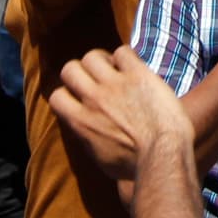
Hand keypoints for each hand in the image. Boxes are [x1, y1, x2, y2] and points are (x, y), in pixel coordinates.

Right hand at [48, 45, 194, 183]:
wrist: (161, 154)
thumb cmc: (133, 165)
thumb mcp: (99, 158)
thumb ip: (87, 137)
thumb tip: (82, 129)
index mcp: (80, 122)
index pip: (56, 96)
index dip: (68, 93)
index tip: (79, 96)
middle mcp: (93, 99)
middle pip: (69, 69)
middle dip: (80, 71)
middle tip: (95, 77)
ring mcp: (114, 84)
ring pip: (92, 56)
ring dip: (102, 60)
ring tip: (114, 68)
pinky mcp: (137, 74)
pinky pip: (122, 51)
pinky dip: (127, 57)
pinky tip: (135, 67)